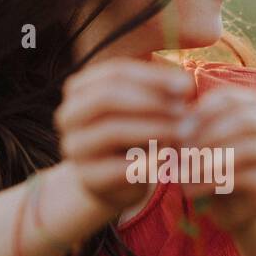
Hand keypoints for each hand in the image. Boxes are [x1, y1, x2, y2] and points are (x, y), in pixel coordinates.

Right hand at [55, 57, 195, 217]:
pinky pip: (119, 167)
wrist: (113, 183)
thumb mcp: (142, 109)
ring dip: (153, 129)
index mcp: (79, 89)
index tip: (187, 86)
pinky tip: (171, 157)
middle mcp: (68, 115)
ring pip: (112, 130)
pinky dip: (149, 160)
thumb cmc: (132, 137)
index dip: (154, 76)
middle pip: (107, 97)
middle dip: (151, 101)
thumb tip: (186, 85)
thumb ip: (158, 93)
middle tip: (184, 110)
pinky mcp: (88, 178)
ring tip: (183, 131)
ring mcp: (74, 147)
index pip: (115, 72)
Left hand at [179, 87, 255, 233]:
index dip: (202, 111)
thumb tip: (178, 124)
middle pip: (241, 120)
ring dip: (205, 162)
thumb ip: (190, 127)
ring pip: (242, 149)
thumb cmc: (211, 166)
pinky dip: (208, 183)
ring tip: (180, 174)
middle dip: (206, 135)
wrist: (232, 207)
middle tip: (180, 152)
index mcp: (254, 107)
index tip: (178, 130)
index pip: (230, 98)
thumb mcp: (197, 142)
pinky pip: (239, 177)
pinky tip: (189, 191)